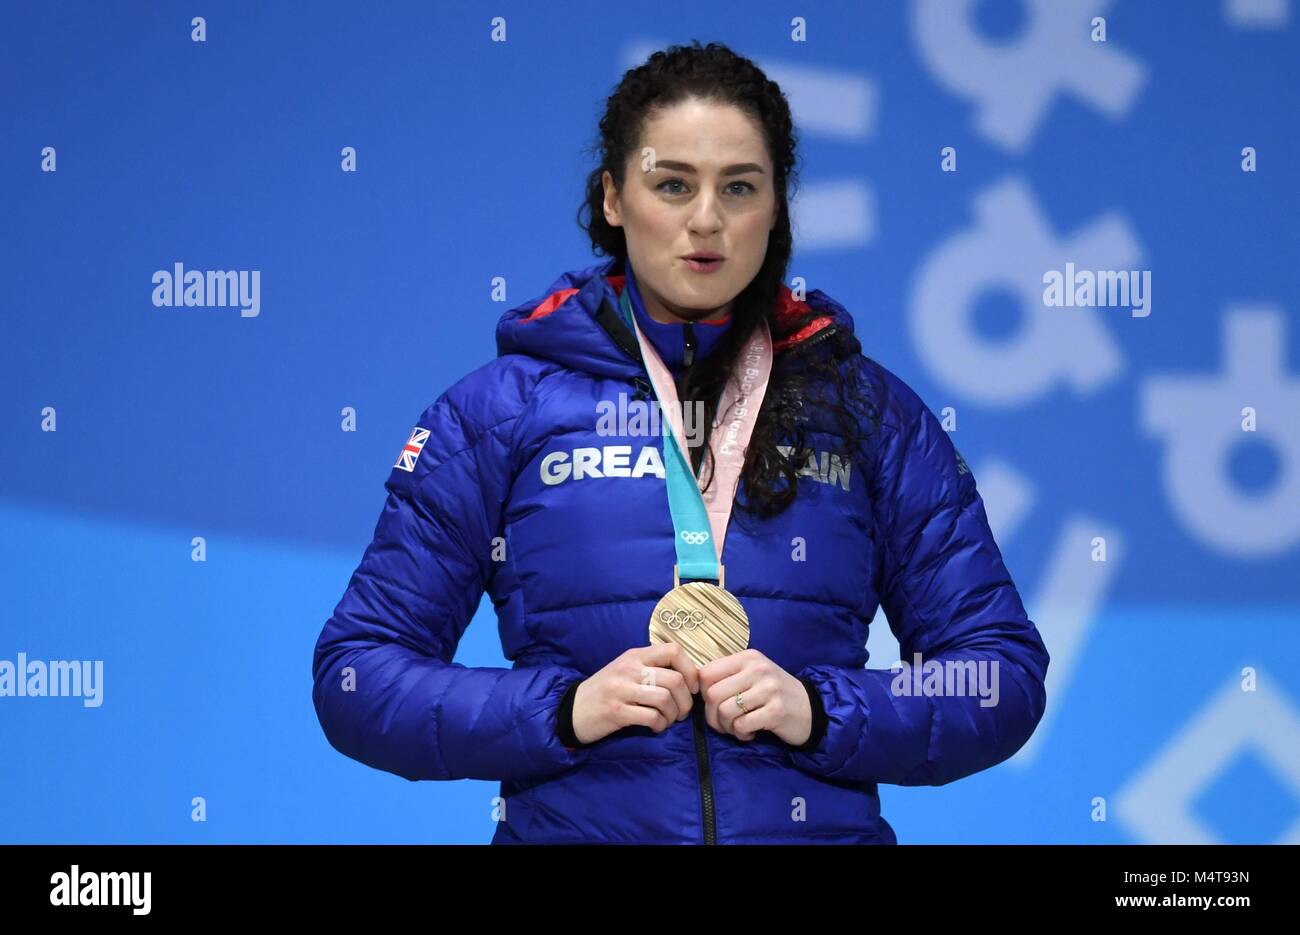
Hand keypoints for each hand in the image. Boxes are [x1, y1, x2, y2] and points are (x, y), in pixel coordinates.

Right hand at [571, 642, 699, 743]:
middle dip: (686, 700)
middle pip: (674, 679)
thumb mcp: (626, 670)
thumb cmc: (606, 690)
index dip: (690, 670)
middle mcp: (629, 668)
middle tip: (681, 712)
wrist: (573, 709)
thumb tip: (688, 679)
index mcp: (635, 655)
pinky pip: (651, 717)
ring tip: (667, 720)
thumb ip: (652, 668)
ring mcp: (621, 689)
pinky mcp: (616, 711)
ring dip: (673, 715)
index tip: (691, 687)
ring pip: (665, 699)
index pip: (673, 650)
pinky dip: (660, 725)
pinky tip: (655, 727)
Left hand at [698, 649, 811, 744]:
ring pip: (725, 711)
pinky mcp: (776, 711)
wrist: (810, 709)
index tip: (714, 704)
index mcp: (748, 658)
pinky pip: (742, 725)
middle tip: (725, 723)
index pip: (706, 673)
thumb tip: (695, 688)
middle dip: (713, 716)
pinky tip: (750, 732)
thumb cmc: (774, 694)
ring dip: (727, 727)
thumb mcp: (752, 676)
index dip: (703, 694)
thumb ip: (727, 677)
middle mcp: (758, 669)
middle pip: (713, 695)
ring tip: (738, 728)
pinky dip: (741, 734)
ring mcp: (768, 689)